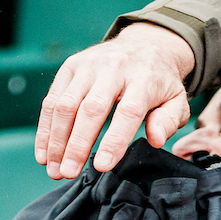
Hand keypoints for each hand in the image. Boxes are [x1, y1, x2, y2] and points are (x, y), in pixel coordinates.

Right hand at [36, 22, 194, 179]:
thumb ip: (169, 121)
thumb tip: (156, 140)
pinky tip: (44, 152)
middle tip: (68, 173)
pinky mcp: (70, 67)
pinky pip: (52, 99)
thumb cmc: (160, 83)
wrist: (145, 46)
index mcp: (144, 79)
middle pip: (90, 109)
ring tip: (54, 169)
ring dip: (56, 140)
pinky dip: (45, 128)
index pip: (127, 112)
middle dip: (76, 144)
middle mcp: (113, 69)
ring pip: (65, 105)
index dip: (113, 140)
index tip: (102, 165)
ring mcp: (88, 66)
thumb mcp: (177, 100)